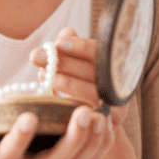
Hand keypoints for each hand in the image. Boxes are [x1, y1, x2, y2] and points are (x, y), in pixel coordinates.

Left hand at [30, 28, 130, 158]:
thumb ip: (72, 46)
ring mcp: (118, 107)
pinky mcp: (107, 126)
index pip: (103, 52)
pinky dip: (67, 102)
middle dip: (63, 62)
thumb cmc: (82, 82)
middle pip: (95, 72)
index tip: (57, 43)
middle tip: (36, 56)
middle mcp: (123, 85)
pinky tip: (51, 95)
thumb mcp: (77, 62)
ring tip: (42, 74)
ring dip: (64, 82)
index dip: (80, 46)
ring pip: (91, 93)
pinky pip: (86, 113)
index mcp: (120, 64)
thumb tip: (66, 33)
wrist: (93, 122)